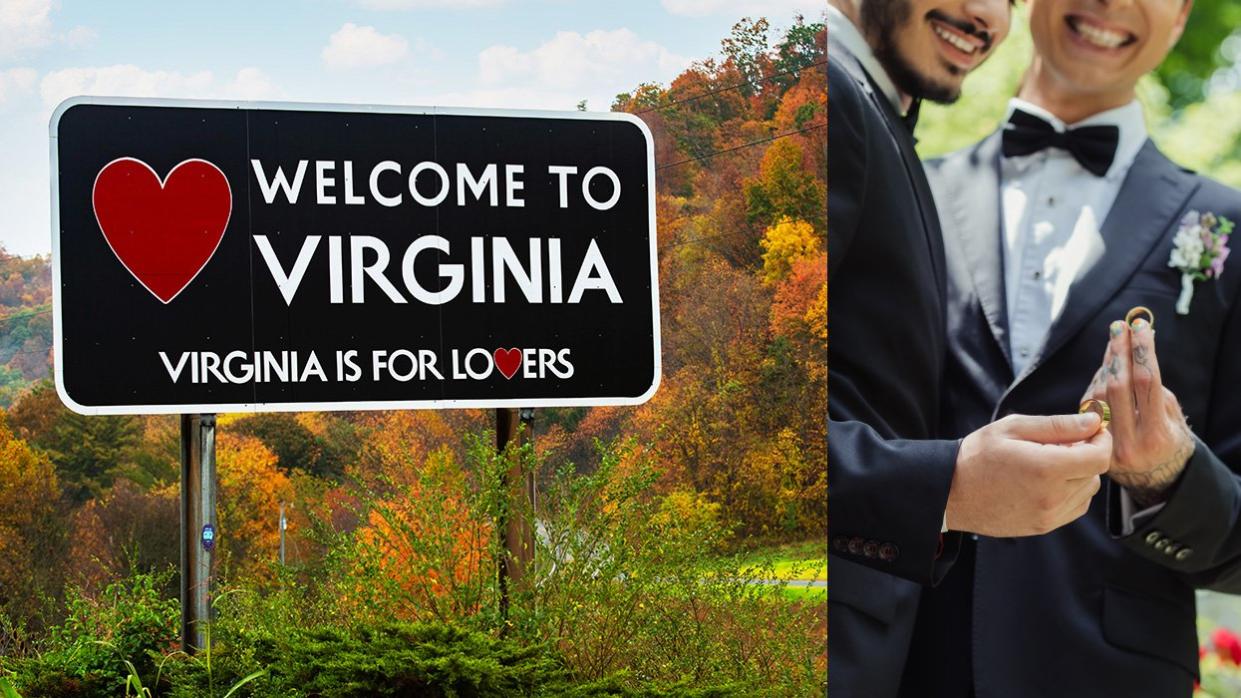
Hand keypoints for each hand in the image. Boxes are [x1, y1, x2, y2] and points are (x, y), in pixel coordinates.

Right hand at [946, 412, 1111, 536]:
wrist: (952, 492)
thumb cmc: (978, 455)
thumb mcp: (1013, 428)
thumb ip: (1057, 425)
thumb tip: (1093, 422)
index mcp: (1046, 468)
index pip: (1099, 456)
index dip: (1101, 440)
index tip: (1090, 430)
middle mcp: (1052, 496)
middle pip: (1094, 473)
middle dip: (1086, 454)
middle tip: (1060, 444)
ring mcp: (1048, 516)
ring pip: (1087, 490)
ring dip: (1079, 474)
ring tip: (1050, 463)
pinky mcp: (1043, 526)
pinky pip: (1075, 507)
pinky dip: (1071, 492)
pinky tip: (1047, 482)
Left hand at [1081, 317, 1194, 507]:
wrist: (1155, 480)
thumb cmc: (1169, 441)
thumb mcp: (1172, 419)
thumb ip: (1154, 390)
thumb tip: (1137, 349)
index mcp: (1156, 435)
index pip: (1146, 382)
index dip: (1141, 350)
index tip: (1140, 326)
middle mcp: (1129, 442)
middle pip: (1117, 386)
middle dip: (1118, 352)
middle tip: (1119, 325)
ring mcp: (1106, 446)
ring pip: (1099, 394)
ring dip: (1106, 363)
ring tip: (1115, 340)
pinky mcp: (1090, 444)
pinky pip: (1089, 406)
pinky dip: (1097, 382)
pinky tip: (1106, 366)